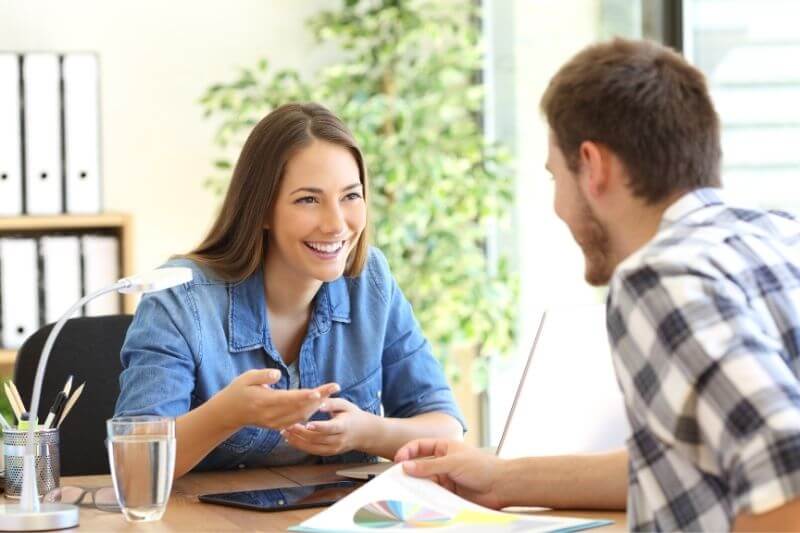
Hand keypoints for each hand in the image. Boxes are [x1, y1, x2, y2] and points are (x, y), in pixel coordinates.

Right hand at [211, 369, 339, 430]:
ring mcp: (274, 422)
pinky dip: (307, 414)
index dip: (309, 394)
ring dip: (316, 406)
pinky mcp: (275, 426)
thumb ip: (262, 375)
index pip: (292, 398)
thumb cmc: (237, 391)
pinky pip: (295, 421)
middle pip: (301, 407)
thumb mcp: (246, 378)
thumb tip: (277, 374)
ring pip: (300, 416)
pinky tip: (317, 406)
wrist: (228, 413)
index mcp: (265, 401)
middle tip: (335, 388)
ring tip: (329, 394)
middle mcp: (272, 414)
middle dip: (320, 398)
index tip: (322, 390)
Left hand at [281, 397, 372, 455]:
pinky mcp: (329, 453)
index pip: (330, 428)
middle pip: (317, 438)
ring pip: (313, 447)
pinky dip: (301, 446)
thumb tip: (319, 403)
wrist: (363, 433)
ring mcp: (334, 448)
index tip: (307, 423)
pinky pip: (313, 451)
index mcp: (344, 426)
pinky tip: (290, 440)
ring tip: (285, 432)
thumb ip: (331, 403)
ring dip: (297, 441)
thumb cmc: (352, 415)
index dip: (319, 426)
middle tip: (288, 425)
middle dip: (301, 433)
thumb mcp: (345, 405)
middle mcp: (338, 440)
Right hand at [394, 439, 505, 508]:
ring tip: (407, 491)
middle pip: (420, 465)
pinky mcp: (449, 493)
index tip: (398, 460)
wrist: (501, 486)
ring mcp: (446, 478)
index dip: (407, 451)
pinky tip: (422, 499)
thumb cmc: (483, 467)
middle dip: (409, 471)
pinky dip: (426, 496)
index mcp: (445, 447)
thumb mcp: (452, 462)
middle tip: (397, 478)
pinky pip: (433, 494)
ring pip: (425, 481)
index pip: (420, 446)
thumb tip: (407, 465)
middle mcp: (444, 462)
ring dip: (417, 485)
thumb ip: (429, 465)